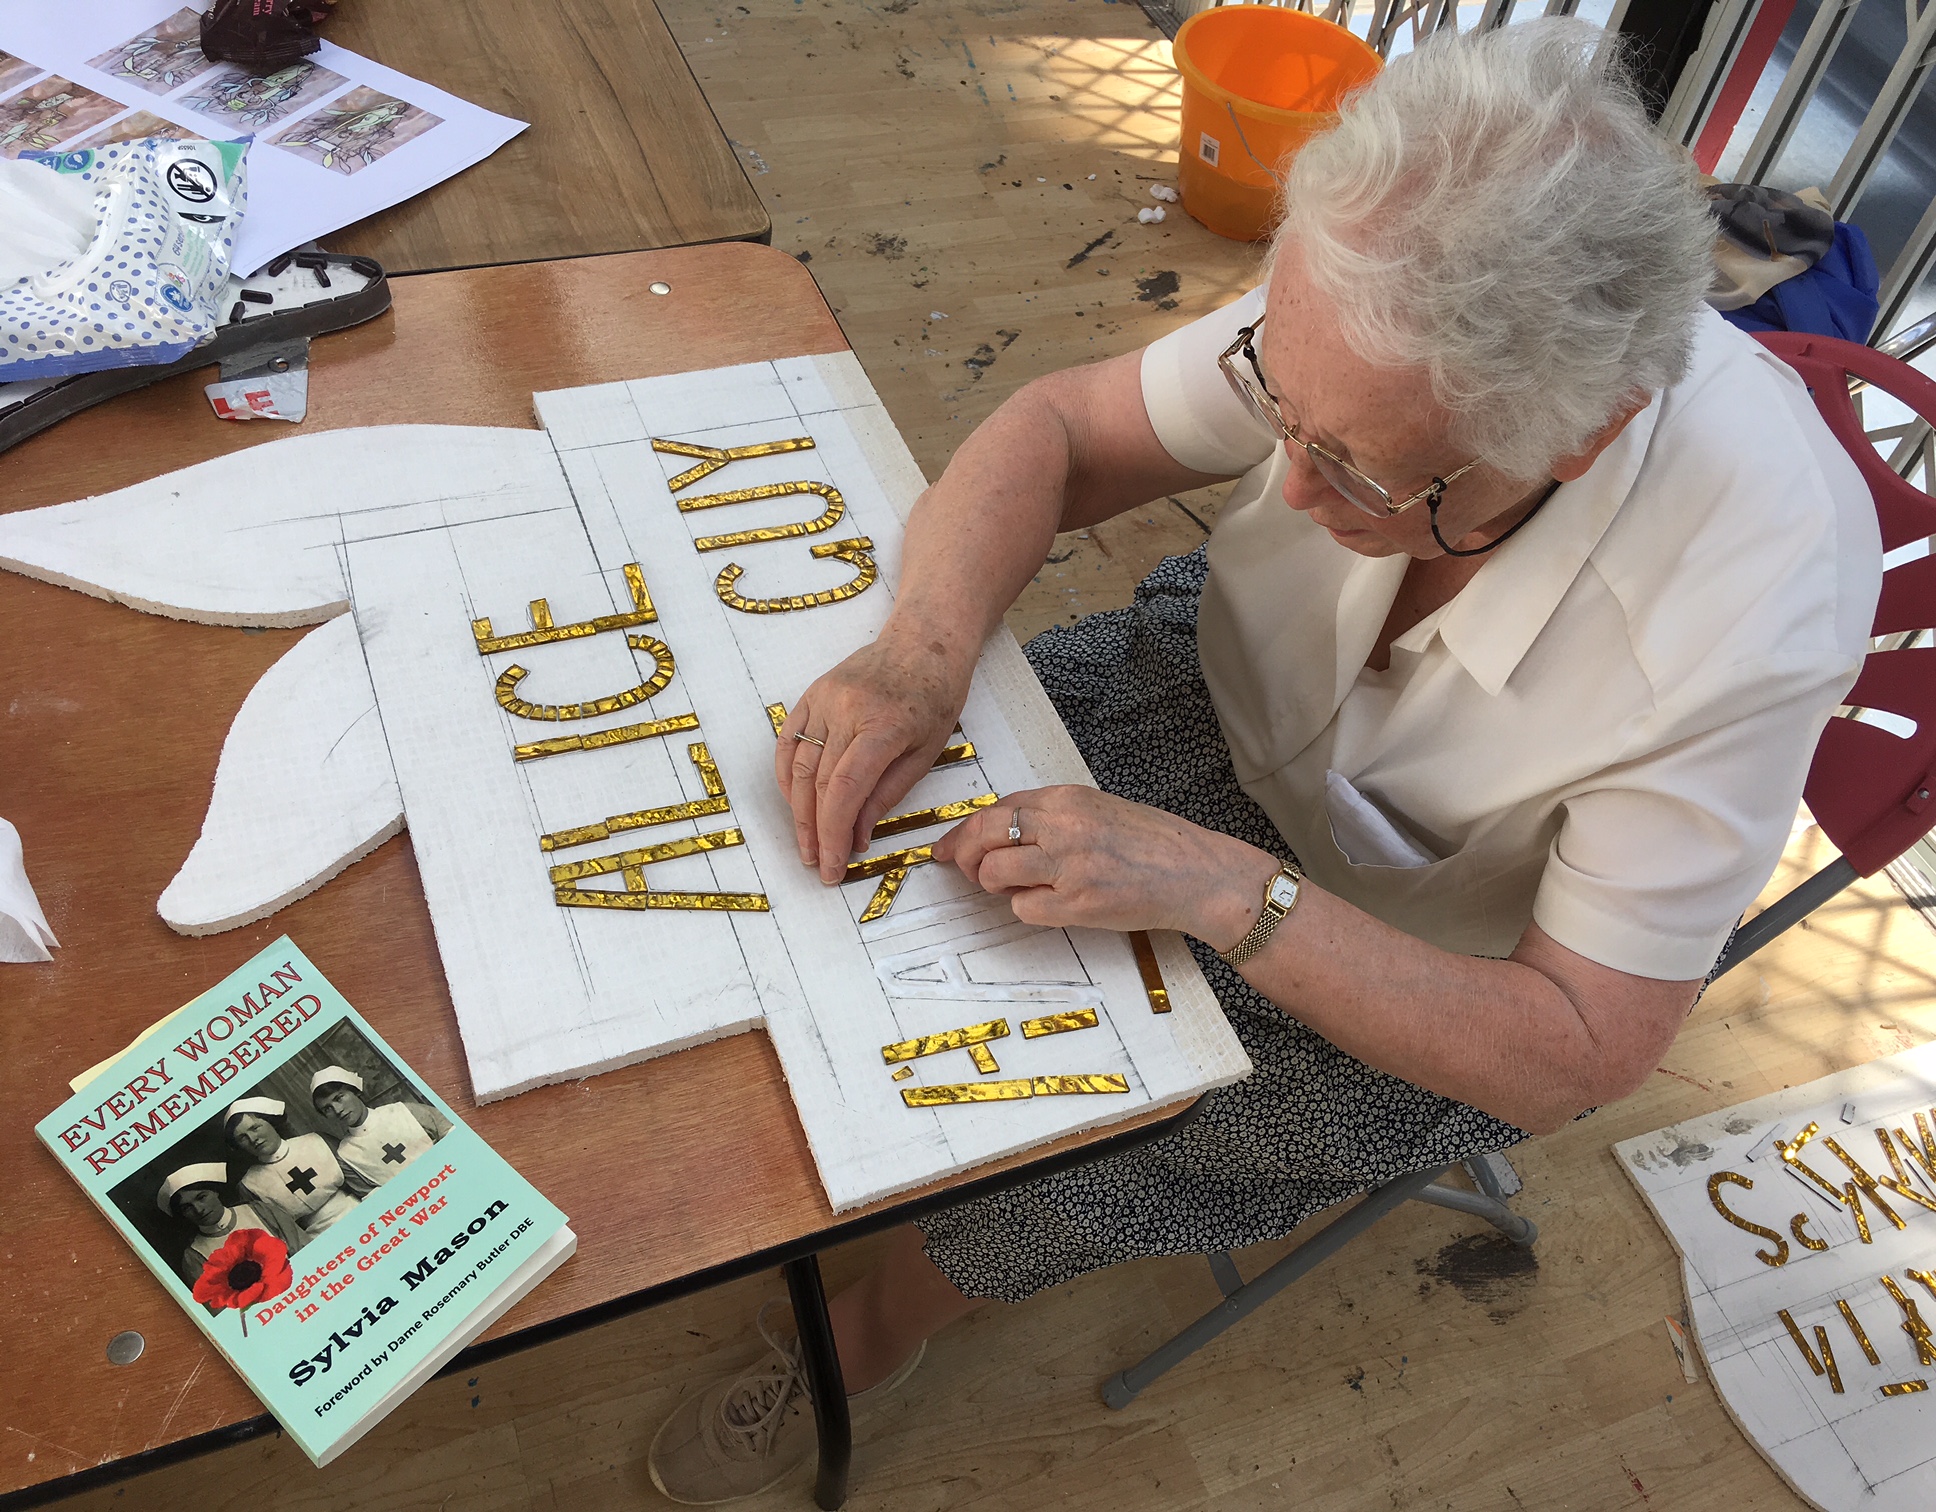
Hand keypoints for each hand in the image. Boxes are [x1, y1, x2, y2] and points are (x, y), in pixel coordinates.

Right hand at [777, 631, 973, 881]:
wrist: (922, 641)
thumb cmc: (935, 696)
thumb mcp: (925, 752)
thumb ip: (887, 795)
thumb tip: (856, 838)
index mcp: (884, 725)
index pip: (845, 790)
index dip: (833, 833)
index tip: (833, 866)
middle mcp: (846, 709)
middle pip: (819, 783)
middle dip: (815, 832)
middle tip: (819, 865)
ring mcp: (823, 699)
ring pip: (799, 766)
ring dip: (798, 811)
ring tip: (807, 844)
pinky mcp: (810, 694)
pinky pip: (788, 742)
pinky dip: (787, 777)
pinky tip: (795, 804)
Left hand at [931, 785, 1274, 943]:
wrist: (1196, 873)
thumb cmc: (1151, 843)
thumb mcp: (1097, 810)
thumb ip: (1050, 816)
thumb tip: (998, 832)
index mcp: (1066, 798)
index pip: (996, 809)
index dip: (964, 831)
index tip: (948, 848)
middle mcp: (1063, 826)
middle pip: (984, 835)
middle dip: (964, 856)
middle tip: (968, 872)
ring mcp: (1069, 865)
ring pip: (994, 872)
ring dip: (994, 885)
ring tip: (1017, 888)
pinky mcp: (1078, 903)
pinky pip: (1024, 908)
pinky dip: (1026, 909)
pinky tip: (1049, 904)